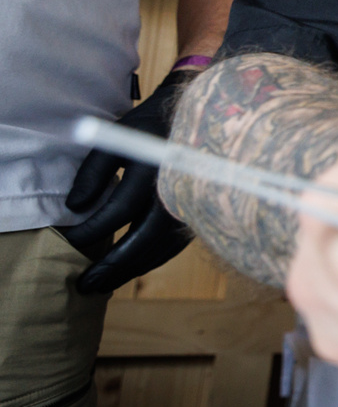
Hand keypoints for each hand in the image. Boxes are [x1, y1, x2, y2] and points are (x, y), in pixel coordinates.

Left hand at [63, 70, 199, 292]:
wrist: (200, 121)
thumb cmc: (151, 128)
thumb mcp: (117, 140)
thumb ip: (94, 172)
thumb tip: (75, 207)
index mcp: (154, 171)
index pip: (117, 211)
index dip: (90, 230)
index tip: (67, 241)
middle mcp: (177, 194)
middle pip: (141, 241)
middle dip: (111, 266)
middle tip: (84, 285)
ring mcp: (191, 207)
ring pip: (159, 249)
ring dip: (129, 269)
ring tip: (102, 285)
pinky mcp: (197, 215)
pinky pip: (172, 245)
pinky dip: (150, 260)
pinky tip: (131, 267)